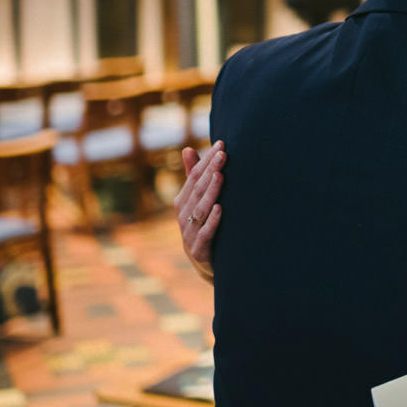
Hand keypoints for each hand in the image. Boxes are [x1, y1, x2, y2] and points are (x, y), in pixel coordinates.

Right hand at [176, 142, 224, 279]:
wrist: (204, 262)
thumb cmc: (202, 224)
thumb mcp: (197, 201)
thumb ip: (193, 176)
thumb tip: (187, 148)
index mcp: (183, 201)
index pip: (194, 176)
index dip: (207, 160)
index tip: (221, 144)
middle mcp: (183, 215)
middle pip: (197, 190)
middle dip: (210, 171)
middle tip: (223, 155)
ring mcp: (189, 233)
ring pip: (200, 210)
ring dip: (211, 192)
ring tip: (220, 176)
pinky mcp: (199, 250)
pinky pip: (205, 233)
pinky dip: (212, 221)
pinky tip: (220, 208)